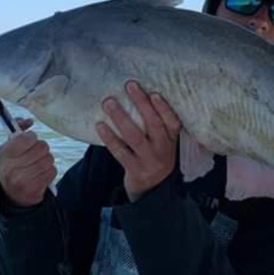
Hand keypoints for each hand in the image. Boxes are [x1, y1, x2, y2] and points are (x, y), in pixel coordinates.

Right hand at [0, 117, 57, 206]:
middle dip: (42, 149)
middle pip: (41, 147)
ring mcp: (21, 180)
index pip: (26, 137)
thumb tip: (29, 121)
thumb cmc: (14, 165)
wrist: (14, 194)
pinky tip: (41, 174)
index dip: (32, 137)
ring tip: (38, 164)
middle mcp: (9, 168)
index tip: (29, 141)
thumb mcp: (10, 148)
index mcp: (2, 154)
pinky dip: (50, 171)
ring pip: (48, 159)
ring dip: (47, 160)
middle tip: (36, 154)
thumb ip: (18, 130)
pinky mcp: (34, 190)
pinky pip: (52, 171)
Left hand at [96, 81, 180, 201]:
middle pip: (154, 125)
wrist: (152, 189)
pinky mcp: (135, 171)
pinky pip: (120, 152)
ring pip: (135, 137)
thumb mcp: (164, 142)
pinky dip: (110, 138)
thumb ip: (157, 125)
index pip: (172, 122)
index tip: (154, 93)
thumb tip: (138, 94)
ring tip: (109, 102)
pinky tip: (100, 125)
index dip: (164, 108)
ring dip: (121, 118)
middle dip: (141, 104)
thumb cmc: (155, 155)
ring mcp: (149, 161)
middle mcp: (163, 150)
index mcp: (172, 140)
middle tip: (129, 85)